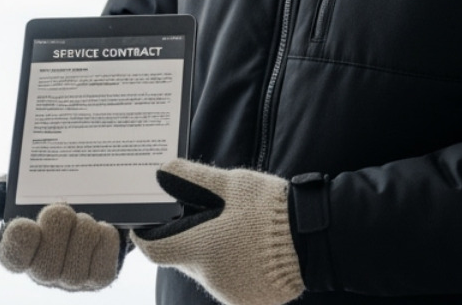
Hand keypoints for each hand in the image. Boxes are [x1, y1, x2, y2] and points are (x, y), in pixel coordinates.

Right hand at [0, 177, 123, 291]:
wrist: (96, 192)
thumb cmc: (50, 189)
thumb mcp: (21, 184)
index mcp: (16, 246)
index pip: (10, 258)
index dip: (17, 245)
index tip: (23, 223)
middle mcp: (41, 268)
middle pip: (45, 268)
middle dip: (55, 234)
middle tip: (62, 207)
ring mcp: (70, 277)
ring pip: (74, 272)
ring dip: (82, 236)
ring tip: (85, 216)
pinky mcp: (97, 277)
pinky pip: (102, 272)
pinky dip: (103, 246)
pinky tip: (103, 228)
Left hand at [130, 159, 304, 304]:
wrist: (315, 239)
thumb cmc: (270, 208)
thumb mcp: (231, 184)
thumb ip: (192, 178)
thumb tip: (161, 170)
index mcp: (202, 248)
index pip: (155, 250)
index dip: (146, 236)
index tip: (147, 224)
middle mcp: (212, 277)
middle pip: (183, 260)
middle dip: (185, 240)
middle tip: (201, 219)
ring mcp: (231, 293)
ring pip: (207, 273)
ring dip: (211, 256)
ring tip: (233, 232)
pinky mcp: (250, 302)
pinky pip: (229, 285)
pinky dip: (232, 270)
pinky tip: (248, 251)